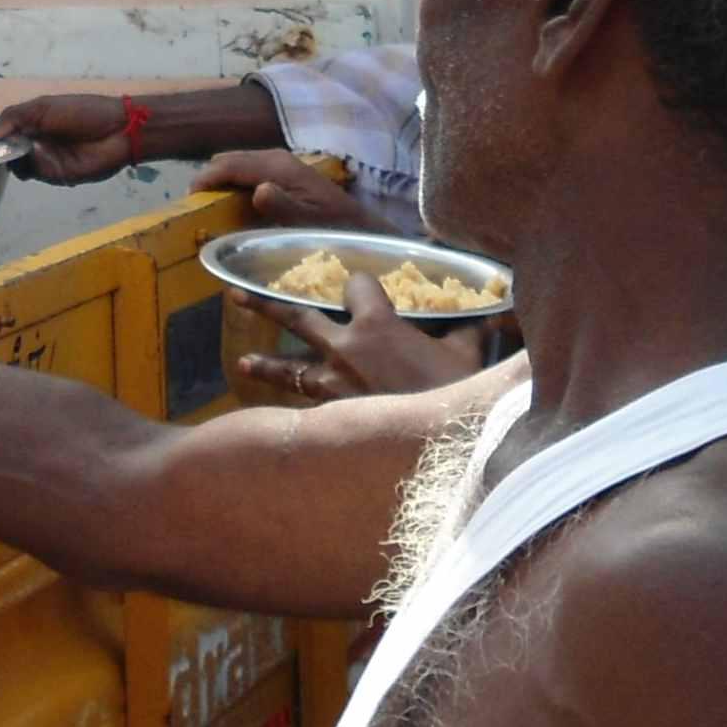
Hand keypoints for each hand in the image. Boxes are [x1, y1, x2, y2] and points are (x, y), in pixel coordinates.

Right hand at [0, 94, 133, 184]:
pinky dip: (28, 168)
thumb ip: (14, 117)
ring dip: (13, 159)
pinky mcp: (56, 176)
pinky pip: (35, 174)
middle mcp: (36, 142)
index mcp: (33, 122)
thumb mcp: (43, 107)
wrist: (118, 130)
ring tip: (13, 150)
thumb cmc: (82, 112)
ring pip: (18, 164)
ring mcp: (46, 160)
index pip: (5, 131)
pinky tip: (31, 157)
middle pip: (8, 150)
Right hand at [196, 148, 363, 228]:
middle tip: (194, 207)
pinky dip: (234, 184)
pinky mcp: (283, 174)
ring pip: (238, 164)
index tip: (187, 199)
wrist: (361, 227)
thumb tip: (257, 190)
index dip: (205, 178)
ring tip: (207, 206)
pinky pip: (248, 172)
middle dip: (210, 178)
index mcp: (278, 167)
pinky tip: (232, 205)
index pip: (229, 164)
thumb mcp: (309, 222)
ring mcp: (280, 164)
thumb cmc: (335, 229)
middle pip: (230, 160)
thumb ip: (283, 206)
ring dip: (221, 180)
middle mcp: (276, 159)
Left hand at [231, 275, 485, 403]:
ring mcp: (331, 381)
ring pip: (288, 365)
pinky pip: (301, 403)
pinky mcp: (329, 413)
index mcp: (376, 323)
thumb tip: (489, 312)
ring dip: (265, 362)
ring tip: (242, 362)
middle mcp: (344, 346)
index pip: (355, 284)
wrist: (437, 444)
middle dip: (267, 304)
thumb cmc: (453, 391)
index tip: (359, 285)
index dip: (357, 282)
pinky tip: (275, 413)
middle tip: (237, 295)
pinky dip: (289, 403)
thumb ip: (465, 329)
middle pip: (298, 316)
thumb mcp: (466, 353)